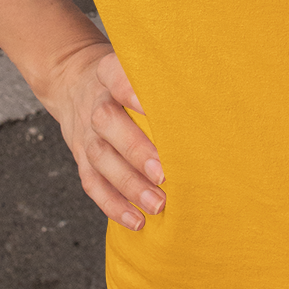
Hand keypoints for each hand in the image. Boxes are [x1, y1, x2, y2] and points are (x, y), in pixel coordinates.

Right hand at [44, 41, 164, 231]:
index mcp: (108, 74)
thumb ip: (163, 79)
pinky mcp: (81, 159)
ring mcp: (85, 134)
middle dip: (135, 149)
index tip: (152, 107)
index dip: (130, 89)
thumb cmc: (125, 82)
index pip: (114, 74)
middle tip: (163, 172)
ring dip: (129, 184)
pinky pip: (93, 184)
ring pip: (101, 158)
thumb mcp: (136, 68)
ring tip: (158, 204)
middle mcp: (95, 103)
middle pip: (106, 122)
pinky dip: (113, 205)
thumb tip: (214, 98)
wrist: (73, 86)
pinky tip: (136, 220)